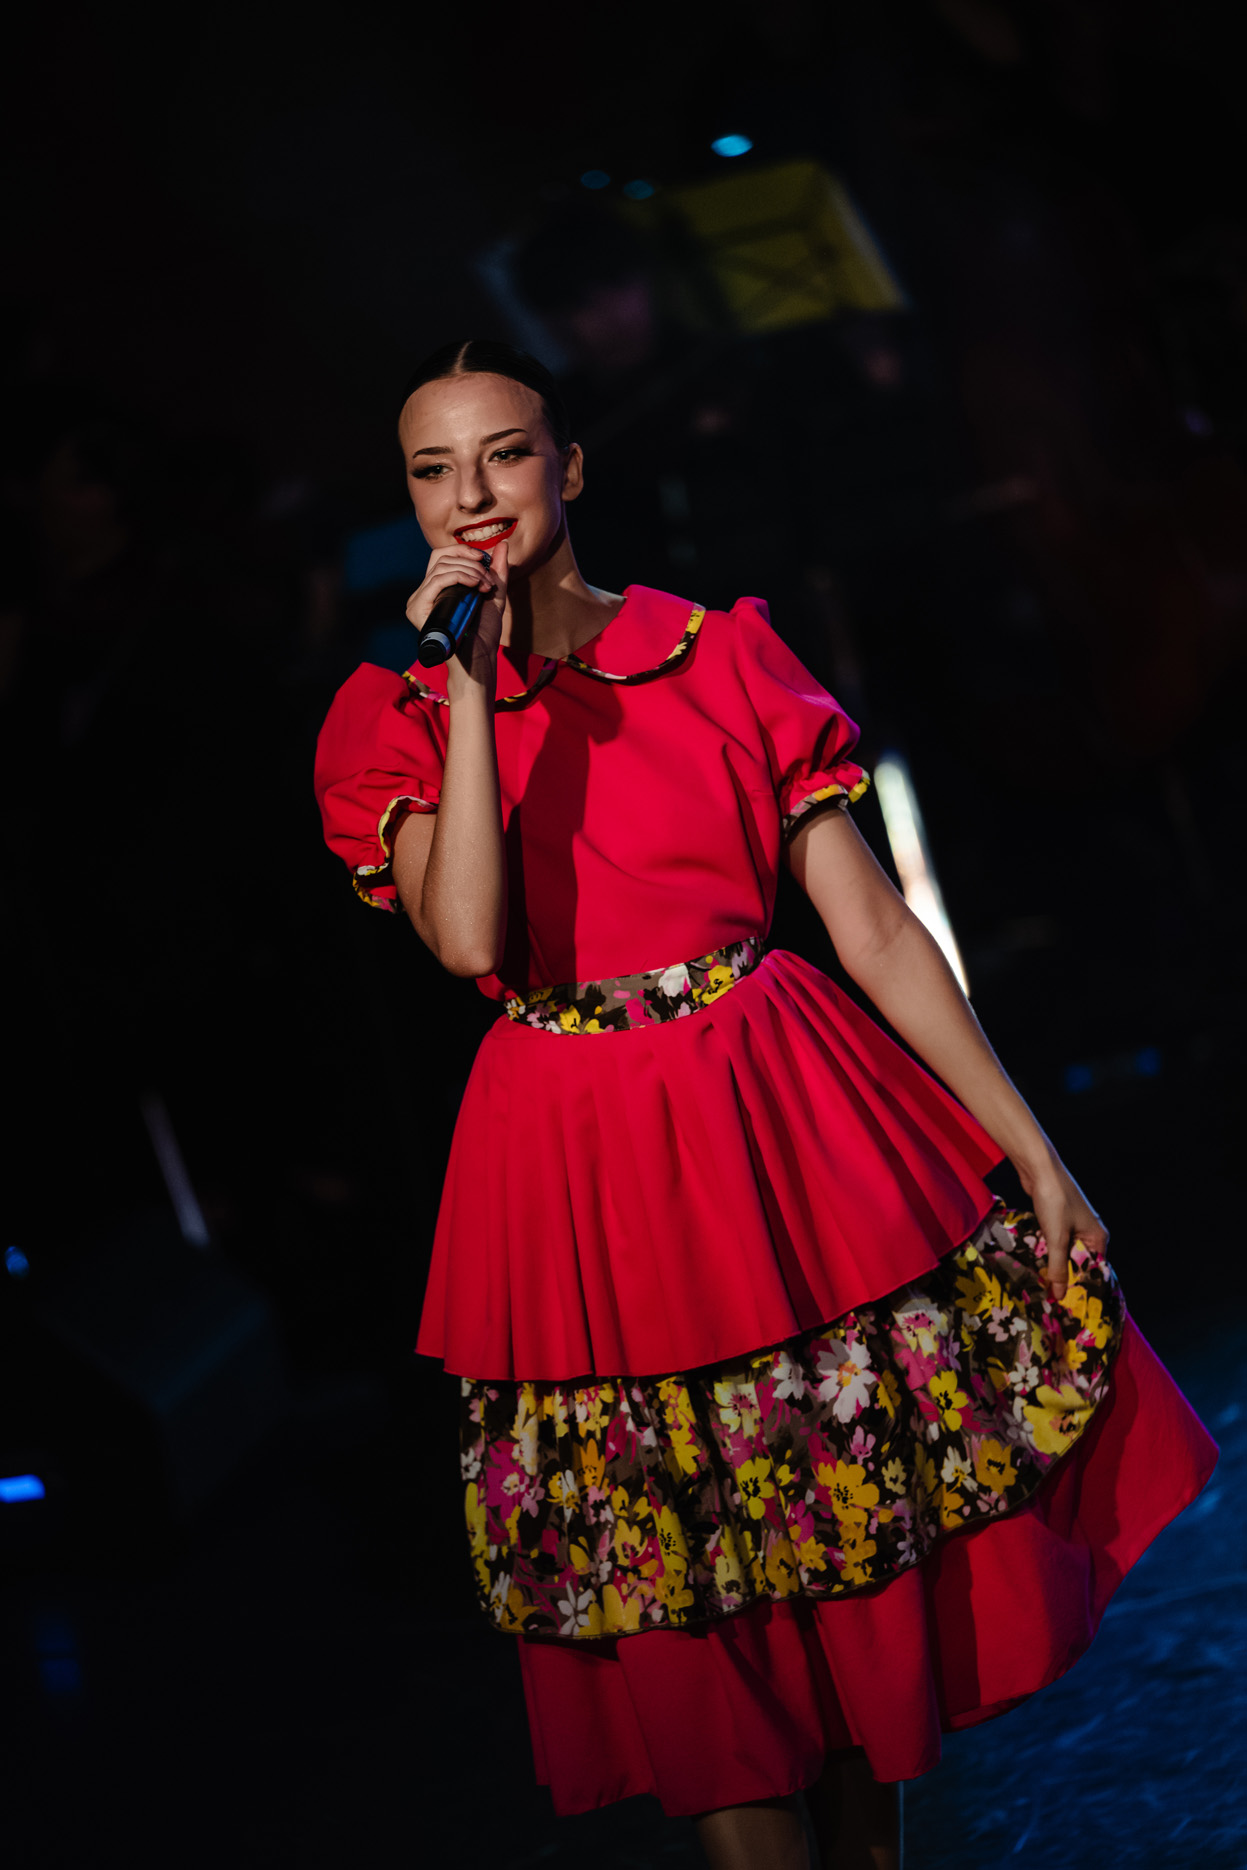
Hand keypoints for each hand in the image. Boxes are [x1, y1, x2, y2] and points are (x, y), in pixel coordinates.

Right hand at [405, 540, 508, 689]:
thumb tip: (502, 544)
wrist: (480, 658)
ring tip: (485, 587)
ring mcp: (418, 601)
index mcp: (437, 589)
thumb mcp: (494, 595)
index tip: (485, 560)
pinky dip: (458, 577)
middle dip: (469, 562)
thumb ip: (498, 570)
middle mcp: (424, 593)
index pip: (442, 556)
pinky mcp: (417, 610)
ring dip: (469, 571)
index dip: (463, 551)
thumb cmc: (485, 633)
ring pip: (440, 567)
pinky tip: (474, 586)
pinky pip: (436, 581)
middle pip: (440, 557)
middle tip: (488, 580)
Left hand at [1015, 1153, 1108, 1301]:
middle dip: (1064, 1277)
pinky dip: (1045, 1251)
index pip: (1094, 1270)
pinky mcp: (1056, 1219)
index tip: (1068, 1306)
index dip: (1081, 1288)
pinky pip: (1053, 1242)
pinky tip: (1034, 1264)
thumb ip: (1058, 1268)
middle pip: (1078, 1263)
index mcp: (1098, 1238)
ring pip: (1063, 1253)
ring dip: (1052, 1264)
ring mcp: (1073, 1225)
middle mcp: (1089, 1232)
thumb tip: (1058, 1296)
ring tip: (1041, 1286)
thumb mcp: (1056, 1239)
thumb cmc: (1054, 1201)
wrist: (1039, 1168)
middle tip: (1050, 1299)